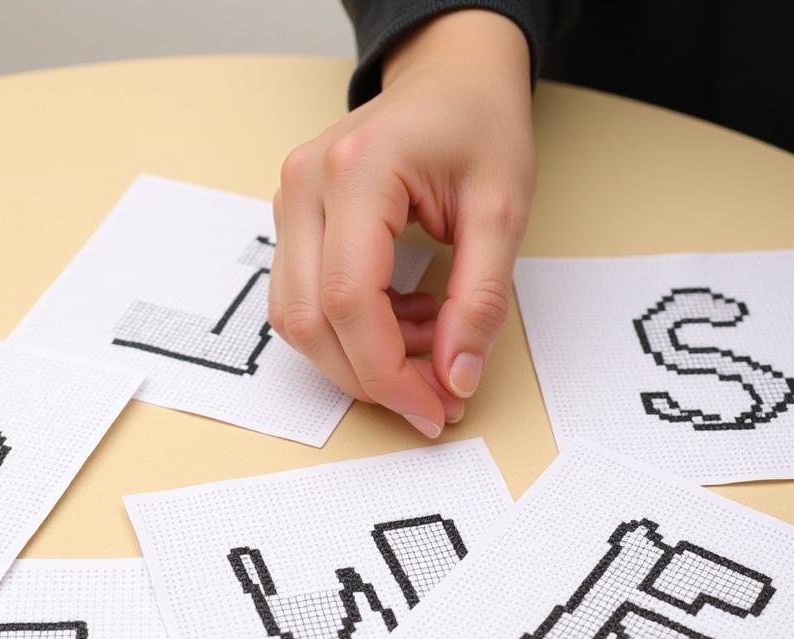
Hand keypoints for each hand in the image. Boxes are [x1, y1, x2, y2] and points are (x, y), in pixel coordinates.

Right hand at [268, 10, 535, 437]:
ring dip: (360, 356)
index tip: (435, 406)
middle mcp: (306, 185)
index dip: (388, 373)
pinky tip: (403, 317)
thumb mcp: (503, 209)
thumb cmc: (478, 124)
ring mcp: (290, 202)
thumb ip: (480, 300)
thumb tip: (455, 377)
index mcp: (357, 170)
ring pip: (297, 318)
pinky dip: (352, 331)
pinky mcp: (294, 220)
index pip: (350, 300)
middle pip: (310, 320)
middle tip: (433, 397)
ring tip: (428, 341)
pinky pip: (304, 300)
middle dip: (371, 378)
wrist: (451, 77)